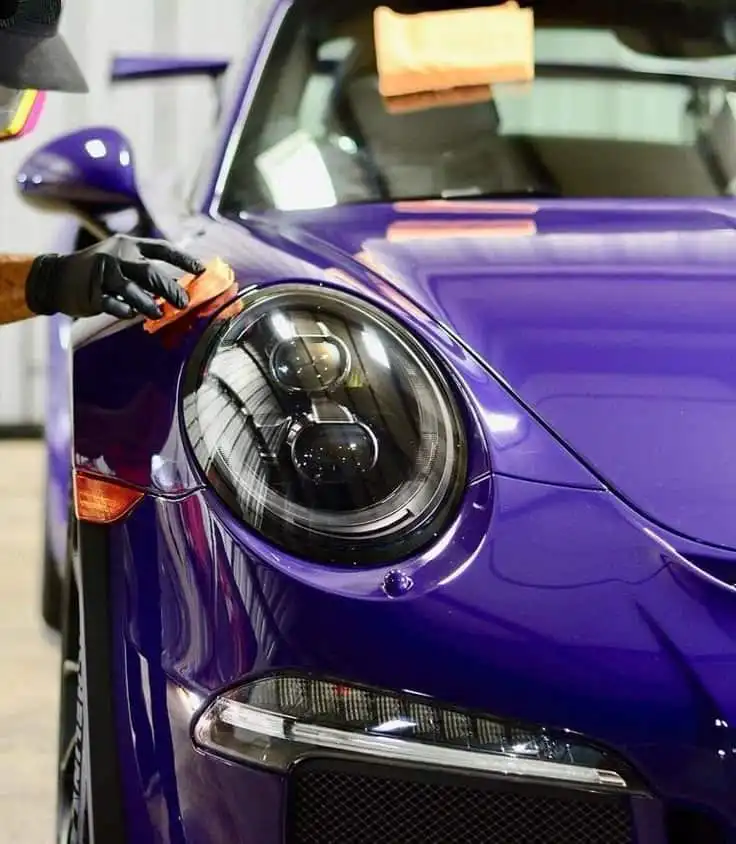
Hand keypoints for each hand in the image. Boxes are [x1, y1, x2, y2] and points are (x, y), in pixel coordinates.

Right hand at [25, 234, 205, 318]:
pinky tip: (131, 314)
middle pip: (151, 272)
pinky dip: (125, 310)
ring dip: (150, 304)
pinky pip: (114, 304)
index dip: (183, 259)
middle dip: (171, 289)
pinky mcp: (92, 293)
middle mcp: (117, 256)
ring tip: (159, 313)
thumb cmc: (96, 270)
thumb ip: (144, 268)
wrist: (57, 276)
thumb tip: (177, 286)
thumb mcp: (119, 258)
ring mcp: (104, 275)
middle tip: (183, 302)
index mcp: (128, 245)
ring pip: (134, 290)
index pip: (161, 248)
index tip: (201, 270)